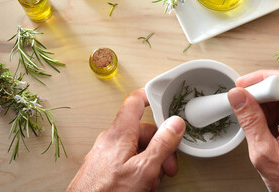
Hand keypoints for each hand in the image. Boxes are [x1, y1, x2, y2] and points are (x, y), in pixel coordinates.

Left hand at [67, 89, 185, 191]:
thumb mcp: (142, 169)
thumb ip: (161, 145)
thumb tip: (175, 124)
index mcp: (119, 133)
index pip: (135, 101)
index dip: (150, 96)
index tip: (164, 99)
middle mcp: (110, 139)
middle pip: (142, 130)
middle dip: (159, 146)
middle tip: (168, 164)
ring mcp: (106, 153)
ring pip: (136, 147)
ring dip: (151, 160)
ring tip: (153, 180)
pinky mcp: (104, 165)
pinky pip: (126, 158)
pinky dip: (138, 167)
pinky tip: (142, 183)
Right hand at [227, 70, 278, 191]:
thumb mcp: (265, 153)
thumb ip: (250, 120)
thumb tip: (238, 96)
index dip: (260, 80)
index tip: (242, 87)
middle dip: (261, 94)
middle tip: (244, 106)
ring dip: (266, 107)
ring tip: (257, 126)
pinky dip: (274, 115)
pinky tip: (266, 130)